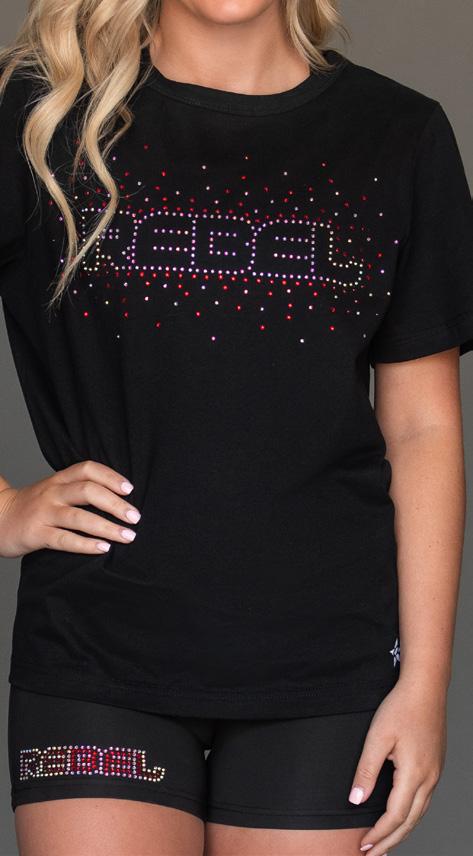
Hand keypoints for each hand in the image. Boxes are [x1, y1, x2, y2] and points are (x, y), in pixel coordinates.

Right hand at [0, 460, 141, 557]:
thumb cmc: (33, 507)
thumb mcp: (53, 490)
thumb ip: (78, 489)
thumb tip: (118, 499)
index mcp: (58, 479)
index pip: (87, 469)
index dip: (111, 477)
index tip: (130, 489)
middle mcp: (52, 493)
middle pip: (88, 491)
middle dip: (116, 504)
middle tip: (135, 517)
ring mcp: (44, 513)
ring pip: (79, 516)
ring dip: (107, 527)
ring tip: (127, 536)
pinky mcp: (36, 534)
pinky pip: (65, 539)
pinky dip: (86, 544)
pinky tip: (104, 548)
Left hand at [350, 674, 446, 855]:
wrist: (426, 688)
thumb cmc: (401, 707)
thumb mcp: (377, 737)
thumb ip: (366, 771)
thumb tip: (355, 800)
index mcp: (415, 773)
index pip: (395, 816)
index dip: (379, 834)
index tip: (363, 845)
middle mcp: (429, 778)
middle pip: (410, 822)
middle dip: (390, 841)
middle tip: (371, 855)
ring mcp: (435, 773)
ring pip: (419, 813)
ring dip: (401, 831)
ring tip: (384, 843)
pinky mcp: (435, 766)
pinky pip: (424, 800)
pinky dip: (411, 816)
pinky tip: (401, 817)